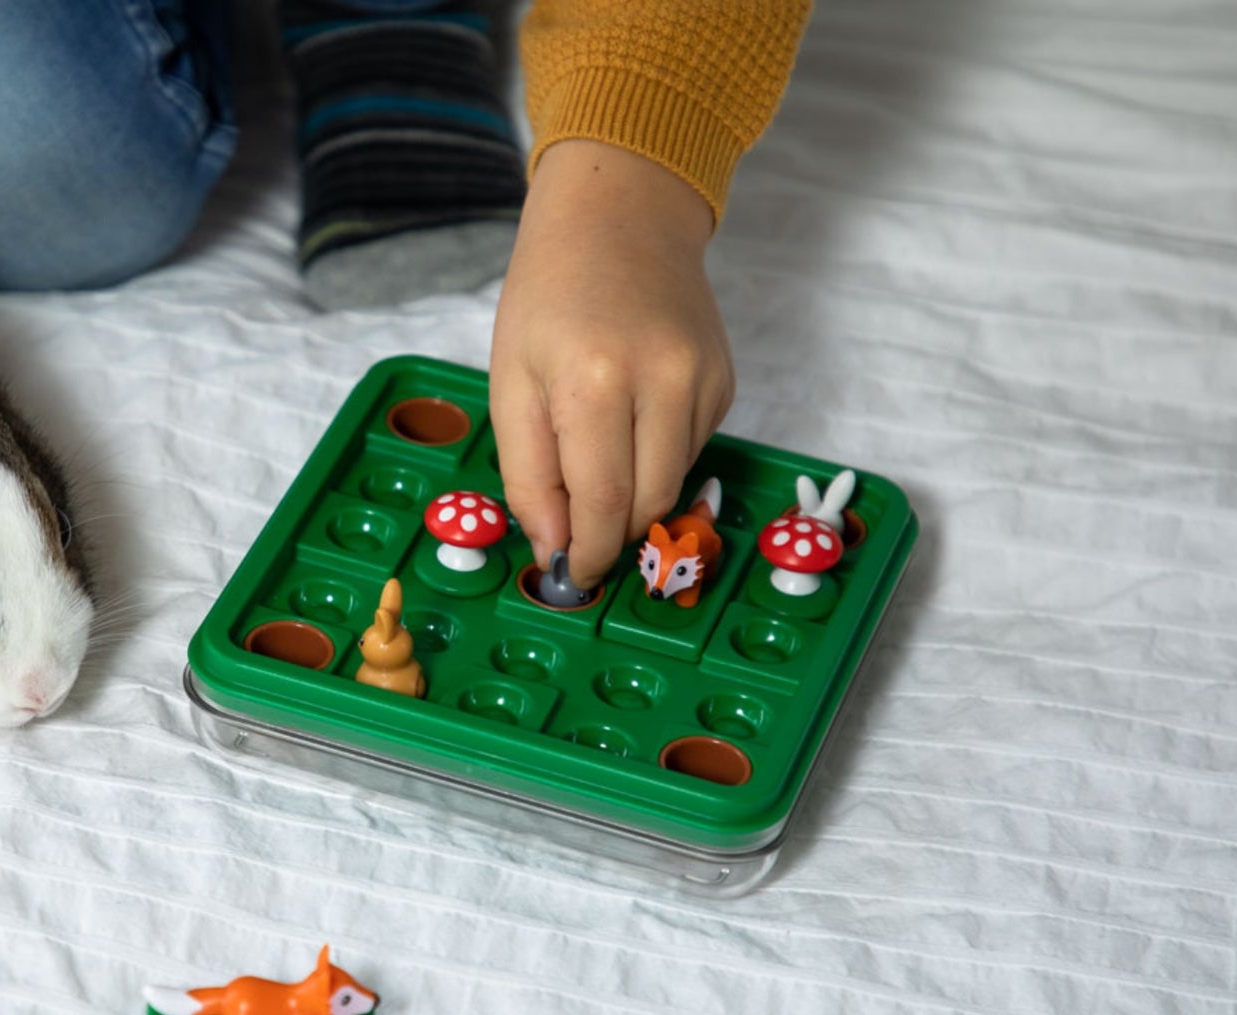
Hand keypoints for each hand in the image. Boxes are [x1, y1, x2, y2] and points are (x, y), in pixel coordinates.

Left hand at [490, 139, 733, 588]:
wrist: (619, 218)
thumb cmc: (549, 298)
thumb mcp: (511, 382)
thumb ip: (529, 474)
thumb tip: (556, 549)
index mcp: (595, 381)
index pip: (604, 502)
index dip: (590, 551)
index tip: (575, 574)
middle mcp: (663, 381)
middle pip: (647, 502)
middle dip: (612, 533)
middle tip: (581, 536)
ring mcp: (704, 380)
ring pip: (673, 482)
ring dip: (634, 495)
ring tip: (598, 454)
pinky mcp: (726, 381)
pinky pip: (691, 450)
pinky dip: (657, 457)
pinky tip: (632, 417)